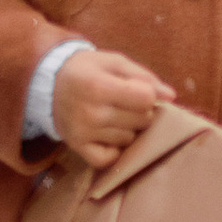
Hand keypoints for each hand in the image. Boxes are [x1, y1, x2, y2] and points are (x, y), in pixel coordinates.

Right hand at [50, 45, 173, 163]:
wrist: (49, 84)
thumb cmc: (88, 70)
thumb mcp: (114, 62)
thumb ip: (144, 76)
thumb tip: (171, 96)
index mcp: (99, 86)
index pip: (146, 99)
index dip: (148, 94)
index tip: (136, 90)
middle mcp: (90, 112)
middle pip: (141, 121)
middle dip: (141, 112)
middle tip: (124, 103)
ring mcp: (83, 133)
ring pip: (129, 140)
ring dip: (128, 129)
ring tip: (113, 115)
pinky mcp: (78, 148)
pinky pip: (110, 159)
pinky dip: (114, 149)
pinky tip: (108, 135)